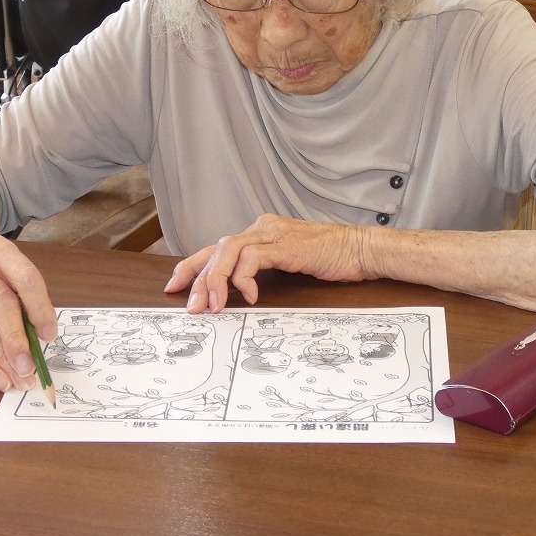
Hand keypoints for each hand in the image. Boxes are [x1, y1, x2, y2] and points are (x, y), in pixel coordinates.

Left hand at [163, 214, 370, 312]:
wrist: (360, 249)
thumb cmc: (330, 259)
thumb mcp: (287, 264)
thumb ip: (263, 270)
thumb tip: (237, 292)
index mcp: (260, 233)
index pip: (215, 248)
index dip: (191, 267)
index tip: (175, 288)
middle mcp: (261, 229)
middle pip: (214, 249)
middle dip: (196, 278)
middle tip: (190, 306)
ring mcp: (272, 234)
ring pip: (226, 250)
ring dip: (215, 280)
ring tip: (213, 306)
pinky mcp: (284, 244)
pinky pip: (252, 259)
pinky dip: (243, 278)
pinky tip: (251, 296)